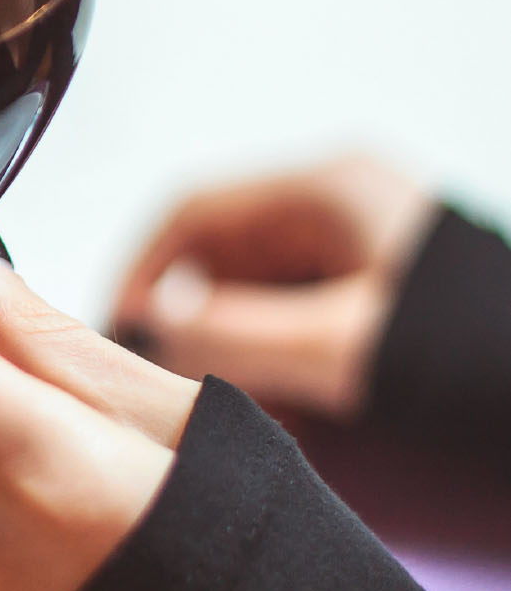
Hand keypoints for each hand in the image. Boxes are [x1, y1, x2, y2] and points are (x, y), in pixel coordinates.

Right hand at [111, 157, 436, 417]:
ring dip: (236, 346)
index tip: (115, 332)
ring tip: (243, 405)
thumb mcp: (345, 349)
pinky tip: (293, 406)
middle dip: (192, 319)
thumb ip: (232, 335)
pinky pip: (298, 316)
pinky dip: (280, 359)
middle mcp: (341, 203)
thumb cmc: (482, 361)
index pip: (190, 211)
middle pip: (221, 252)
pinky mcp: (382, 289)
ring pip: (256, 289)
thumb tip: (145, 331)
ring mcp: (363, 245)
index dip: (140, 272)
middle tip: (172, 381)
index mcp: (328, 185)